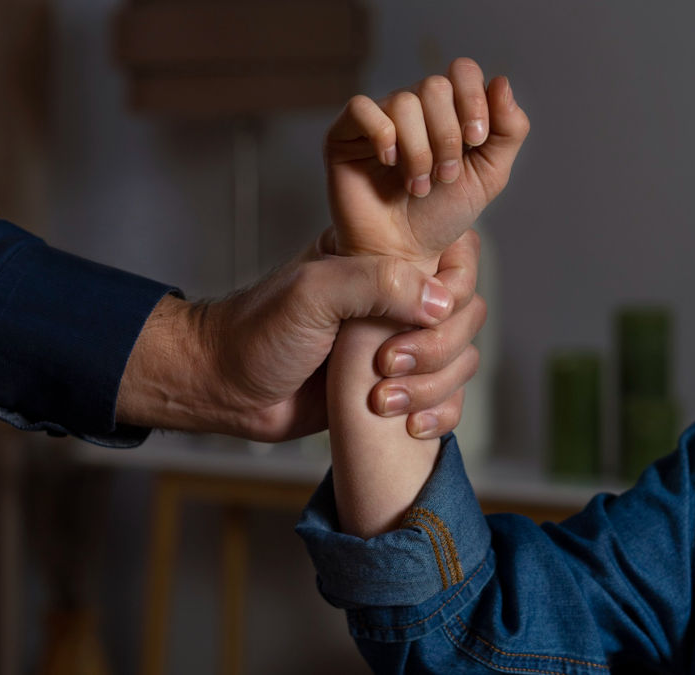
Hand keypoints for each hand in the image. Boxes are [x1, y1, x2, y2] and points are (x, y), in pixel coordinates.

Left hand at [114, 230, 483, 441]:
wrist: (227, 389)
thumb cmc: (258, 332)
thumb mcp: (312, 292)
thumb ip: (376, 283)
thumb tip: (441, 302)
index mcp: (381, 257)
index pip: (456, 256)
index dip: (452, 288)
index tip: (419, 316)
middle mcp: (397, 297)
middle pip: (467, 313)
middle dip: (437, 348)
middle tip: (386, 365)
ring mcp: (399, 343)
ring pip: (462, 359)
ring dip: (433, 386)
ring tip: (381, 401)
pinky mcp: (396, 387)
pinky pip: (447, 398)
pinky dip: (440, 414)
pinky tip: (410, 426)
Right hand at [325, 58, 529, 260]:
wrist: (403, 254)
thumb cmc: (440, 216)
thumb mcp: (489, 175)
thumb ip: (508, 131)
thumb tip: (502, 81)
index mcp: (447, 110)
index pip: (461, 72)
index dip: (473, 99)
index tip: (476, 140)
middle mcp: (412, 108)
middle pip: (435, 86)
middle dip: (447, 136)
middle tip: (444, 177)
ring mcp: (378, 119)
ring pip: (404, 102)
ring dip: (419, 151)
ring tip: (417, 186)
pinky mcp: (344, 134)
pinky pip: (362, 108)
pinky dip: (382, 135)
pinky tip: (388, 163)